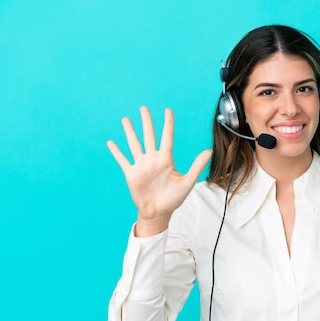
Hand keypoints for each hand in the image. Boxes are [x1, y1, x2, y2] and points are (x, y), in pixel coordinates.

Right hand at [106, 106, 211, 235]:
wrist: (159, 212)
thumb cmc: (174, 198)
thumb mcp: (187, 181)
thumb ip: (197, 165)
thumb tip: (209, 151)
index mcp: (166, 159)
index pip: (167, 136)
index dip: (167, 123)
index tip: (167, 110)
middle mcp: (152, 159)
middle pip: (149, 136)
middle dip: (146, 122)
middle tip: (143, 108)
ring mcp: (141, 165)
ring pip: (134, 144)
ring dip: (130, 132)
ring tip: (126, 119)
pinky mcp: (131, 174)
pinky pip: (123, 160)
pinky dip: (116, 152)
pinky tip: (111, 142)